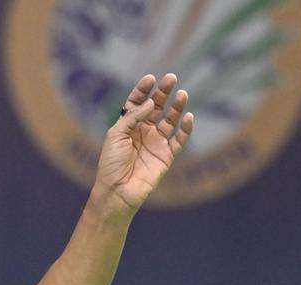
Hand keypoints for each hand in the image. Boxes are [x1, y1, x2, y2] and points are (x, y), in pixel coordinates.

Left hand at [95, 73, 194, 212]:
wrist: (117, 191)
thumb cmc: (111, 164)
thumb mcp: (115, 136)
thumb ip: (132, 118)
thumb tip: (150, 103)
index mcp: (127, 126)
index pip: (137, 103)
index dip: (143, 90)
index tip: (151, 78)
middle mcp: (143, 131)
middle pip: (155, 107)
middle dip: (163, 92)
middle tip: (171, 78)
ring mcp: (156, 142)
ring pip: (170, 120)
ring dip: (177, 107)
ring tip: (183, 94)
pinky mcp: (167, 155)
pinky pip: (180, 139)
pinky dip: (186, 129)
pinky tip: (189, 117)